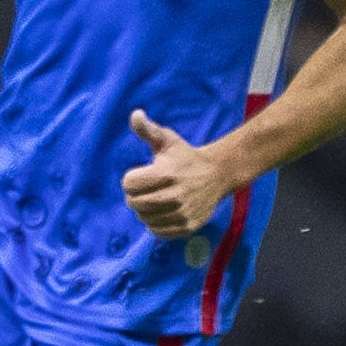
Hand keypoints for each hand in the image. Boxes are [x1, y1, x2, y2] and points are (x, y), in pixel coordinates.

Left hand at [121, 111, 240, 238]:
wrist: (217, 174)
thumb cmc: (186, 156)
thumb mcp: (167, 140)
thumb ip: (148, 129)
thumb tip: (135, 114)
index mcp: (166, 173)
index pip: (128, 184)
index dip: (131, 179)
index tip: (142, 174)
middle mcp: (174, 195)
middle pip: (134, 203)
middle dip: (135, 195)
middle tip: (146, 189)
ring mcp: (182, 213)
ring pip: (145, 219)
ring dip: (145, 210)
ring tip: (155, 199)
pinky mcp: (188, 226)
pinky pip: (158, 232)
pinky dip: (155, 224)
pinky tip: (162, 212)